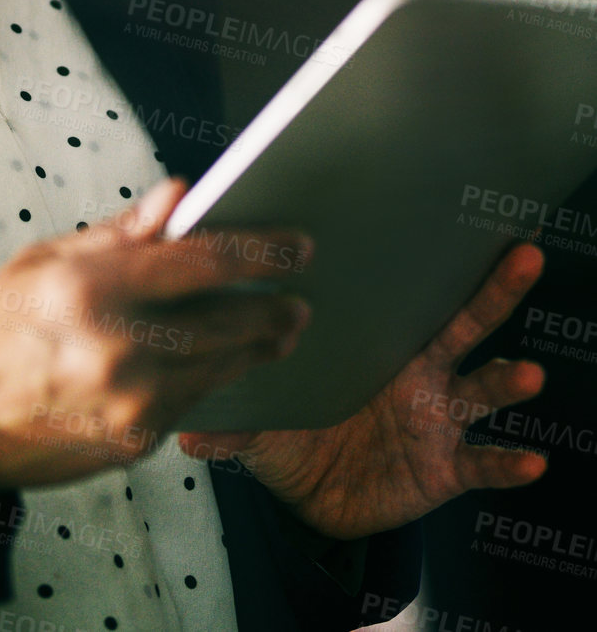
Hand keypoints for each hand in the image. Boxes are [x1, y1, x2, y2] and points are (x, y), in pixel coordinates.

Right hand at [0, 176, 312, 490]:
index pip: (202, 260)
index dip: (259, 250)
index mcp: (94, 288)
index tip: (295, 243)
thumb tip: (177, 198)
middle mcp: (120, 347)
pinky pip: (193, 401)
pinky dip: (214, 377)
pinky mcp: (136, 441)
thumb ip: (120, 232)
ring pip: (220, 365)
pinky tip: (226, 362)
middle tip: (301, 294)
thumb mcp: (45, 258)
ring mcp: (132, 402)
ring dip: (257, 345)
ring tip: (280, 329)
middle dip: (274, 305)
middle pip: (228, 320)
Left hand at [180, 240, 547, 539]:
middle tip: (521, 254)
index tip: (448, 216)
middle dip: (495, 288)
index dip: (428, 255)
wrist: (311, 497)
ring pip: (482, 386)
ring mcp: (434, 415)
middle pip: (463, 320)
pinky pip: (483, 463)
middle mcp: (415, 370)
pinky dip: (507, 463)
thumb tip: (184, 427)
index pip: (406, 289)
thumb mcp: (257, 414)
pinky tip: (530, 460)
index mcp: (375, 341)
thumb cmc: (291, 432)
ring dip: (508, 379)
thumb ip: (228, 416)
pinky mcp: (445, 466)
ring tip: (528, 373)